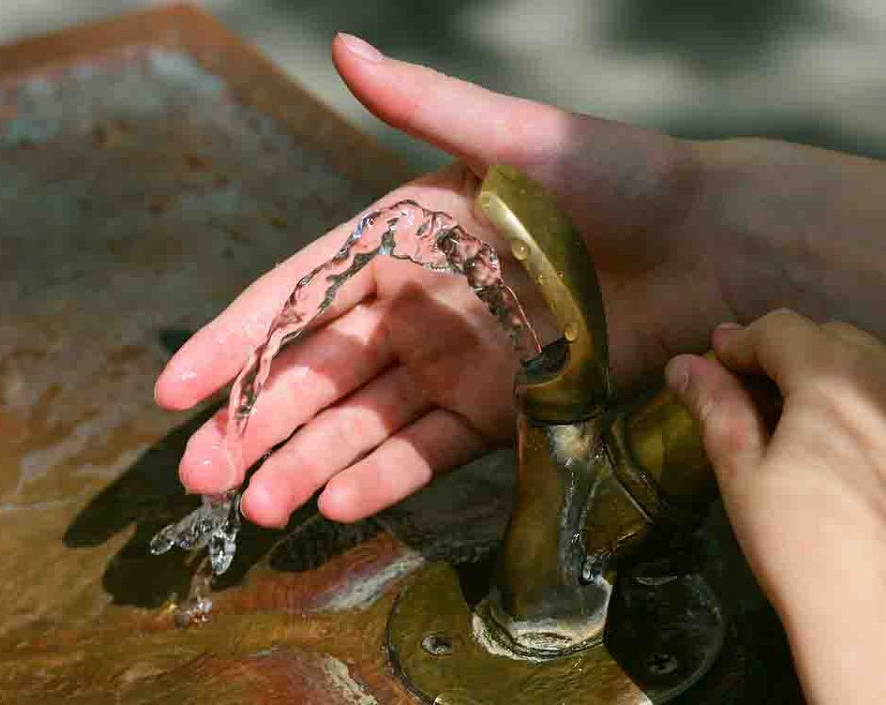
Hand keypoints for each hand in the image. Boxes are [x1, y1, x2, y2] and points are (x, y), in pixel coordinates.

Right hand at [154, 34, 732, 526]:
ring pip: (362, 421)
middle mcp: (416, 305)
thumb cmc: (618, 178)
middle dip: (255, 423)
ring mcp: (454, 362)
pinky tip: (337, 502)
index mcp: (400, 238)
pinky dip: (384, 476)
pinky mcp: (501, 409)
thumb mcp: (517, 137)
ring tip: (260, 505)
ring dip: (308, 462)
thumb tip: (344, 44)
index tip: (175, 389)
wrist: (710, 245)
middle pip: (316, 373)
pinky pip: (428, 448)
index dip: (234, 342)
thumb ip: (428, 104)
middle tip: (201, 474)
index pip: (296, 295)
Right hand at [666, 310, 885, 703]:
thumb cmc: (802, 543)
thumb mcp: (743, 470)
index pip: (779, 331)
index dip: (739, 343)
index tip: (712, 360)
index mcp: (839, 373)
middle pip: (825, 339)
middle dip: (780, 357)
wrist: (884, 616)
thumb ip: (716, 405)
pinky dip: (861, 403)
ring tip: (789, 419)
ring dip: (823, 376)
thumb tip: (683, 364)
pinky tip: (837, 445)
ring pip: (866, 364)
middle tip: (742, 392)